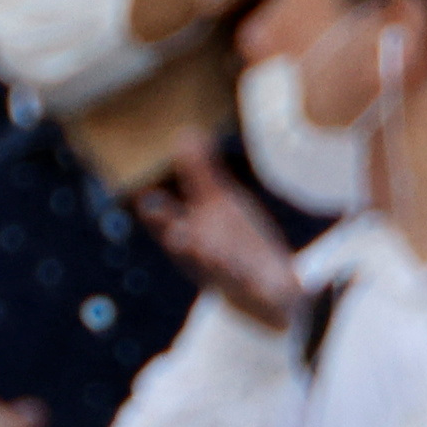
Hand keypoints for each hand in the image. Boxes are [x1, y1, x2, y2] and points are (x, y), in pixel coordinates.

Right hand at [140, 150, 310, 322]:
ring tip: (213, 254)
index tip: (147, 200)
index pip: (169, 223)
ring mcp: (233, 278)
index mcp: (193, 234)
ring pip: (223, 272)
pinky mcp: (262, 292)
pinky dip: (265, 289)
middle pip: (191, 250)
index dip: (158, 214)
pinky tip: (280, 281)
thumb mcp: (217, 204)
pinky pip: (264, 291)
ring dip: (218, 264)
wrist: (264, 291)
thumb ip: (200, 173)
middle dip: (184, 242)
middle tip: (176, 233)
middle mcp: (207, 258)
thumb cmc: (233, 241)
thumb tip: (186, 133)